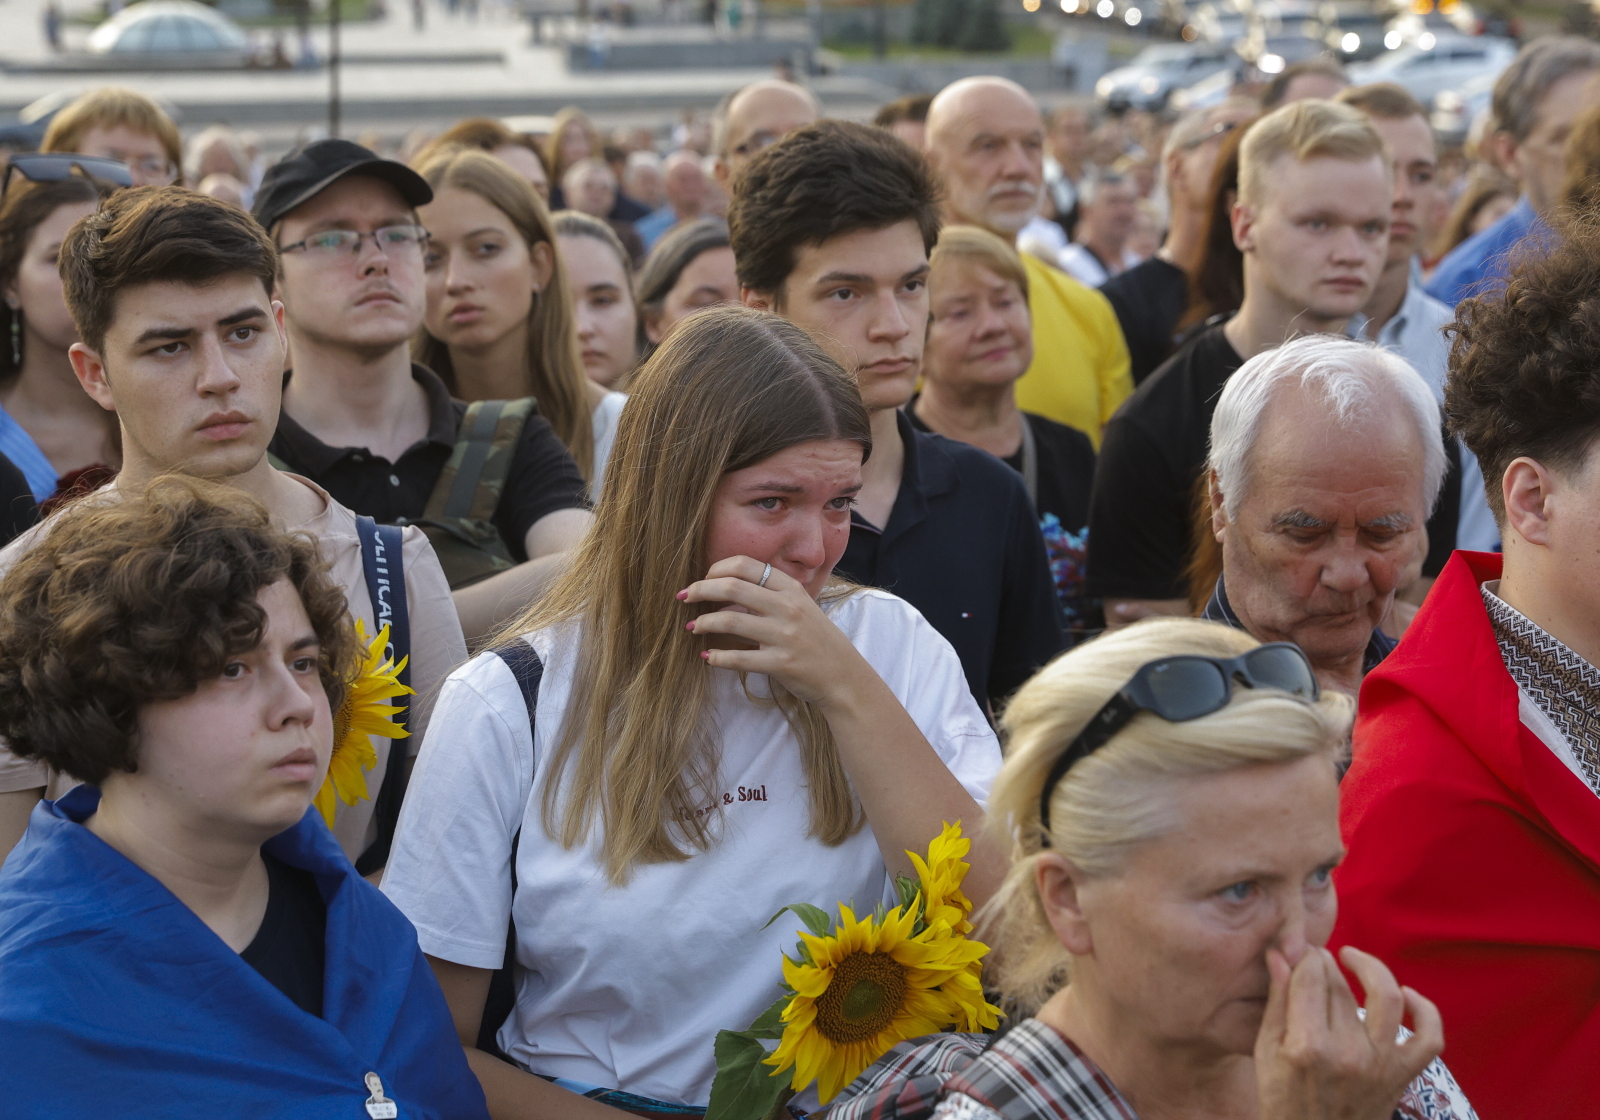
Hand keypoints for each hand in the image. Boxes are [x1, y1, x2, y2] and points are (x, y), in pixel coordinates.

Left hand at [680, 555, 865, 706]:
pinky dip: (716, 657)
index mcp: (791, 589)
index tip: (704, 580)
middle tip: (684, 597)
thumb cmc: (817, 640)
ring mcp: (784, 636)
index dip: (717, 569)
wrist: (844, 676)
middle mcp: (787, 607)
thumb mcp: (801, 607)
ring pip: (729, 620)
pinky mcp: (780, 664)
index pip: (746, 565)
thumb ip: (771, 594)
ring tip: (692, 627)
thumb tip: (727, 586)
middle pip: (731, 586)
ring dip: (703, 623)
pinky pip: (738, 658)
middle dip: (700, 590)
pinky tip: (707, 657)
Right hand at [1255, 945, 1442, 1119]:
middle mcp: (1348, 1052)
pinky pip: (1429, 1038)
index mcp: (1307, 1046)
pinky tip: (1406, 994)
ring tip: (1352, 958)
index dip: (1303, 956)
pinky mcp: (1401, 1076)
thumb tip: (1279, 955)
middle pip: (1341, 986)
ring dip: (1370, 968)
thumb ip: (1276, 1001)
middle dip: (1325, 962)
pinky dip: (1426, 1011)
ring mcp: (1380, 1065)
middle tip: (1315, 958)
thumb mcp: (1265, 1051)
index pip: (1310, 978)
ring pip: (1387, 997)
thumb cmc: (1282, 1099)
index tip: (1297, 951)